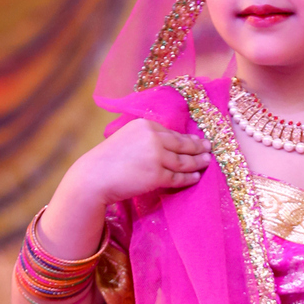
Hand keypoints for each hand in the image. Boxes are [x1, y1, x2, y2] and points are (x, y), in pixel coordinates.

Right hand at [73, 119, 211, 204]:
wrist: (94, 177)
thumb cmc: (108, 160)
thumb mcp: (126, 138)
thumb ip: (145, 138)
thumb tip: (168, 143)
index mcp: (145, 125)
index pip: (171, 133)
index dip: (187, 138)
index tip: (198, 140)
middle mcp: (153, 138)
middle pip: (182, 144)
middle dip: (198, 147)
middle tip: (209, 149)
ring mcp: (156, 156)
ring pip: (184, 161)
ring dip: (197, 162)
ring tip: (207, 162)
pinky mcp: (157, 175)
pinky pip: (178, 177)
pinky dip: (189, 178)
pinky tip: (196, 177)